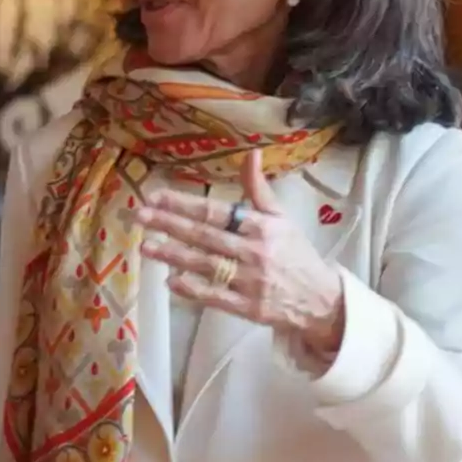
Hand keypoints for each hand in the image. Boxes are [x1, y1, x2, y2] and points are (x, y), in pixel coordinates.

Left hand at [135, 150, 345, 355]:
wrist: (322, 300)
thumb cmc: (295, 254)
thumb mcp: (281, 218)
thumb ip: (258, 189)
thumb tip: (252, 153)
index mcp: (261, 227)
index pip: (216, 211)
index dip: (184, 203)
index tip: (156, 196)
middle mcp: (254, 251)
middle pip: (205, 236)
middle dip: (170, 224)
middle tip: (139, 215)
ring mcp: (251, 281)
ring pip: (205, 265)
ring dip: (173, 255)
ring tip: (146, 246)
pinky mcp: (248, 308)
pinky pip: (215, 297)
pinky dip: (192, 289)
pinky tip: (170, 281)